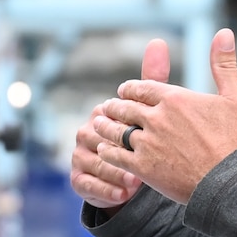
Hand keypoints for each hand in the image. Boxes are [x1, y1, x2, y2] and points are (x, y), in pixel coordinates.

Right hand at [70, 39, 168, 211]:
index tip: (147, 136)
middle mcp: (86, 131)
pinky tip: (124, 195)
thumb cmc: (143, 136)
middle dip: (118, 150)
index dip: (127, 126)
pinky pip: (86, 184)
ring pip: (91, 161)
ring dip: (113, 172)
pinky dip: (104, 190)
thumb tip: (158, 41)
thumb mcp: (151, 107)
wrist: (130, 175)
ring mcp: (79, 156)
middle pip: (97, 137)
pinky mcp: (78, 180)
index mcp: (101, 112)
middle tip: (140, 161)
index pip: (109, 114)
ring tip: (135, 183)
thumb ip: (153, 78)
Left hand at [91, 29, 236, 204]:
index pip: (141, 87)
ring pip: (115, 130)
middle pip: (125, 107)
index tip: (124, 91)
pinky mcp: (142, 168)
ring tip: (98, 125)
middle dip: (115, 106)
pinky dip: (107, 151)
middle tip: (108, 107)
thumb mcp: (236, 97)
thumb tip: (224, 32)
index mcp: (175, 98)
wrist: (232, 183)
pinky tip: (103, 150)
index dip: (130, 89)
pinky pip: (115, 156)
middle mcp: (156, 118)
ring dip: (105, 126)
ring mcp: (147, 144)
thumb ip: (223, 64)